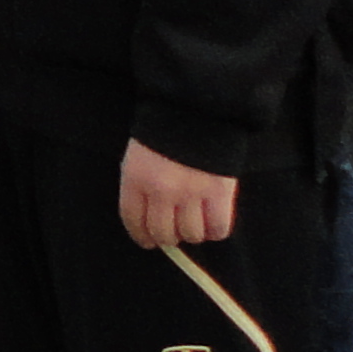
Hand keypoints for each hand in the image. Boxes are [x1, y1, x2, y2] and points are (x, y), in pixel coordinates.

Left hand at [116, 137, 237, 250]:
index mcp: (135, 179)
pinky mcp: (219, 194)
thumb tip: (148, 221)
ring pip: (191, 235)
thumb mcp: (138, 157)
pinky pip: (218, 229)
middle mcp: (161, 191)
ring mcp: (191, 194)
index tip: (147, 240)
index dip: (140, 235)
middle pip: (163, 233)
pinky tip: (213, 221)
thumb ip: (139, 187)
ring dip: (192, 232)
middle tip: (174, 231)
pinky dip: (216, 230)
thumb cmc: (163, 132)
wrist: (195, 111)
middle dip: (167, 236)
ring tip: (194, 220)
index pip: (133, 220)